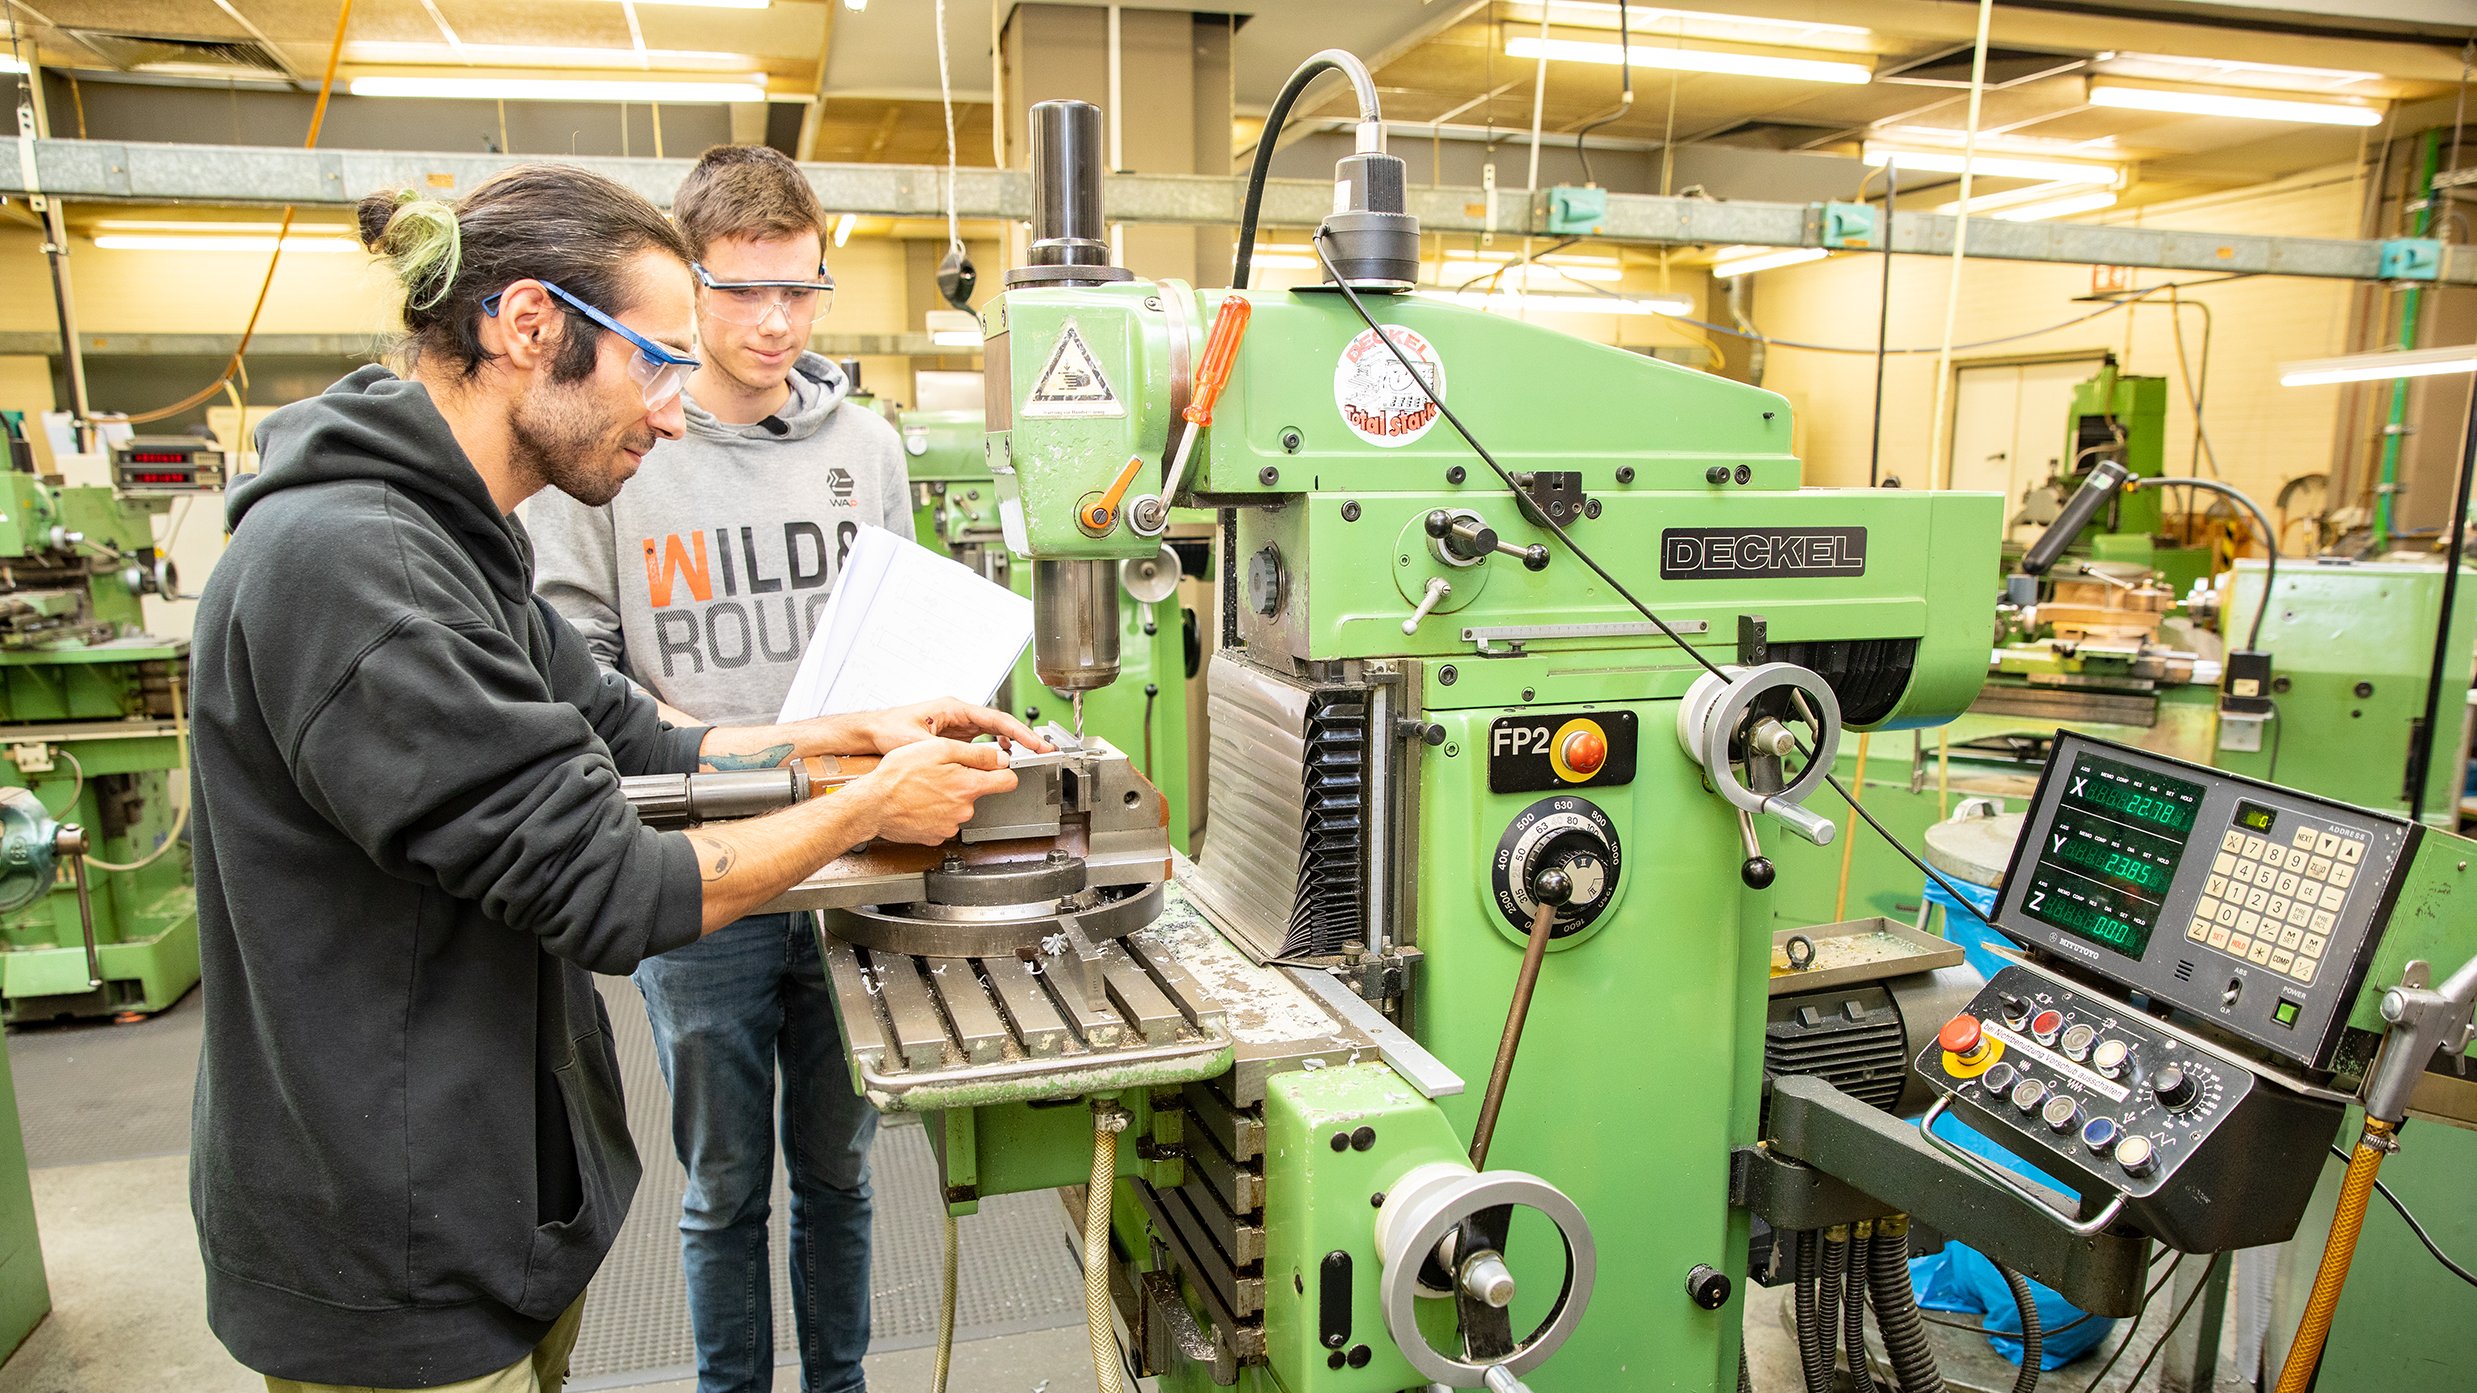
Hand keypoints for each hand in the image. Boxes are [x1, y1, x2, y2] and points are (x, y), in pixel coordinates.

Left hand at [848, 699, 1051, 755]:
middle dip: (1023, 737)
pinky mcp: (954, 736)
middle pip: (1000, 725)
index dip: (1019, 732)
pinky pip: (982, 742)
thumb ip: (945, 752)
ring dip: (1011, 744)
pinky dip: (995, 750)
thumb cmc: (889, 729)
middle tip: (1044, 750)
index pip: (995, 719)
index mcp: (955, 708)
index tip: (1035, 743)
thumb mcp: (916, 742)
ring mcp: (958, 725)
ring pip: (993, 733)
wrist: (872, 732)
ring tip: (1030, 756)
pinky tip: (1001, 759)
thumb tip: (970, 763)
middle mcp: (959, 714)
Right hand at [851, 738, 1017, 845]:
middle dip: (965, 782)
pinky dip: (935, 812)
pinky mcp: (936, 836)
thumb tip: (1001, 759)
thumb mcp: (939, 750)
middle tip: (940, 773)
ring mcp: (950, 825)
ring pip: (960, 807)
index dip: (1003, 771)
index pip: (1009, 781)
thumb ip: (976, 755)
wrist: (872, 804)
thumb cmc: (899, 774)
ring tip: (925, 788)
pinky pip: (944, 820)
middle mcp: (964, 809)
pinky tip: (920, 803)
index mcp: (969, 786)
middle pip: (979, 793)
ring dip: (948, 797)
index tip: (996, 768)